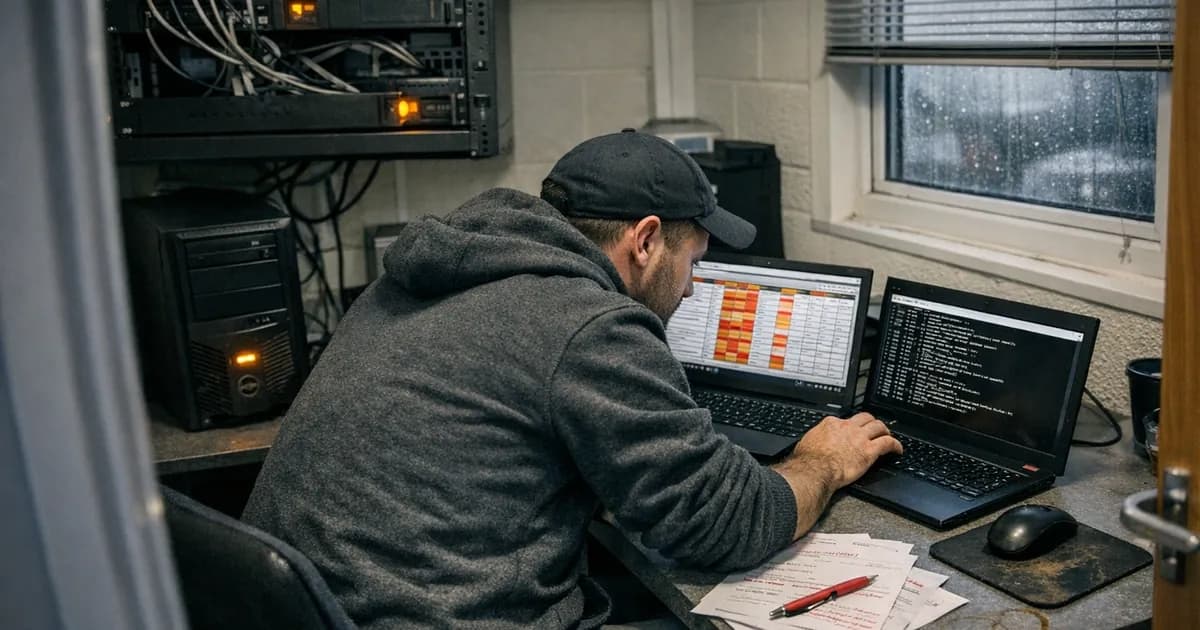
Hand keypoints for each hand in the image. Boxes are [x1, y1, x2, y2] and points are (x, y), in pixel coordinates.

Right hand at [784, 412, 902, 489]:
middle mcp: (847, 427)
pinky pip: (887, 443)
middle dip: (872, 422)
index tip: (853, 430)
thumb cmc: (808, 460)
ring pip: (879, 427)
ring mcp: (859, 438)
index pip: (846, 419)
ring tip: (888, 435)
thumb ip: (816, 439)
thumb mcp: (808, 442)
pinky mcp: (869, 451)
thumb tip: (813, 443)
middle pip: (866, 418)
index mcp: (832, 424)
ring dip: (885, 430)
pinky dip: (895, 445)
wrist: (815, 469)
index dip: (852, 425)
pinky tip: (897, 449)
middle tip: (876, 428)